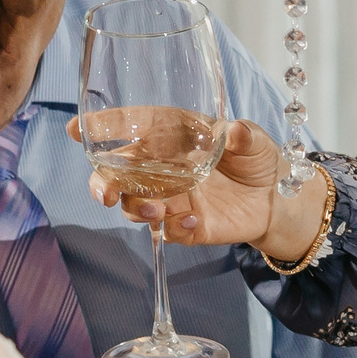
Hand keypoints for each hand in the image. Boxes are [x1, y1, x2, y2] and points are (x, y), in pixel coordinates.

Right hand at [76, 114, 303, 254]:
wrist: (281, 199)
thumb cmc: (260, 159)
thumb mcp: (256, 140)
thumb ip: (243, 136)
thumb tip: (235, 131)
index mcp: (175, 137)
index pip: (134, 127)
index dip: (105, 126)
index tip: (75, 128)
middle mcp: (165, 168)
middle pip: (119, 174)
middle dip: (102, 184)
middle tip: (104, 195)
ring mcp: (174, 198)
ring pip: (135, 206)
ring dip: (137, 209)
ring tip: (156, 210)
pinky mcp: (188, 225)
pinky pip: (169, 231)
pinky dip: (174, 228)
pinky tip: (192, 221)